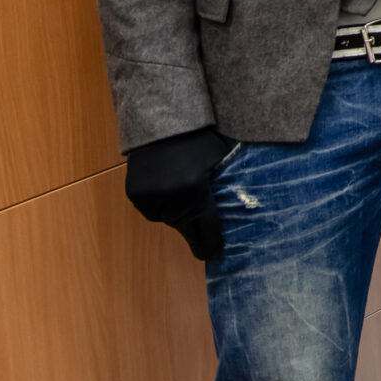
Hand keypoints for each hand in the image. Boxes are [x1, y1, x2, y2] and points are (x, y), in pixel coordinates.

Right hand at [123, 126, 231, 261]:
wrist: (161, 123)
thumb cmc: (199, 140)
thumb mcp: (220, 161)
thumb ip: (226, 186)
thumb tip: (244, 207)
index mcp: (197, 194)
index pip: (207, 229)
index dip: (212, 246)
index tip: (216, 258)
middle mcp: (173, 201)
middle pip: (186, 227)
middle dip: (195, 231)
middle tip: (203, 245)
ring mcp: (151, 199)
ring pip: (168, 219)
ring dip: (176, 213)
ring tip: (182, 190)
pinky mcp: (135, 195)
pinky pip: (151, 210)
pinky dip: (159, 205)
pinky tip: (165, 186)